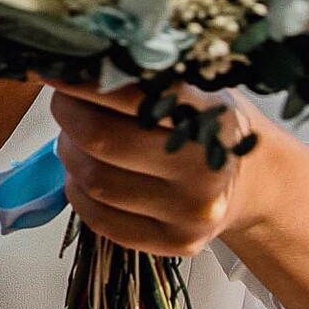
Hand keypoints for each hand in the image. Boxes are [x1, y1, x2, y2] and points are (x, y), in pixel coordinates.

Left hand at [48, 83, 268, 256]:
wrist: (251, 181)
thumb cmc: (206, 124)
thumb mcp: (192, 87)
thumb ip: (143, 78)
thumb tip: (72, 65)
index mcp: (210, 115)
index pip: (132, 94)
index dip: (83, 82)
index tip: (56, 69)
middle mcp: (205, 166)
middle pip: (101, 138)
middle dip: (68, 114)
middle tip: (63, 102)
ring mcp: (192, 211)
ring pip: (95, 180)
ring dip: (68, 154)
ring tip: (73, 139)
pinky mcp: (176, 244)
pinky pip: (101, 219)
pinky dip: (77, 193)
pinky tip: (81, 175)